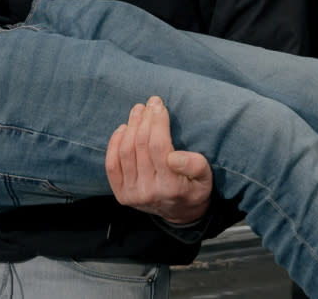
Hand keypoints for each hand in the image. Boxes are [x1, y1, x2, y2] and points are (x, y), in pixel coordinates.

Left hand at [105, 96, 213, 225]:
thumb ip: (195, 165)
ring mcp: (132, 195)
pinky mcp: (121, 195)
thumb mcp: (206, 178)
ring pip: (125, 152)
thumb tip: (173, 156)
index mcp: (171, 187)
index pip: (159, 146)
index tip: (159, 105)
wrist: (180, 213)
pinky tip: (122, 129)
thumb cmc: (194, 189)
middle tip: (149, 104)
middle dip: (144, 119)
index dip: (157, 122)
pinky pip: (112, 165)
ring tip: (137, 111)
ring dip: (130, 127)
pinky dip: (114, 144)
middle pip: (141, 146)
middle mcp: (149, 192)